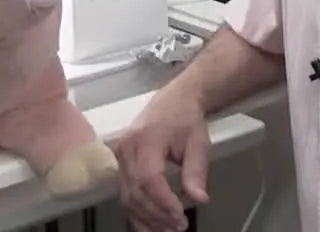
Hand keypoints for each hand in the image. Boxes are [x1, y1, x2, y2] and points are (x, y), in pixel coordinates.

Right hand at [115, 86, 210, 231]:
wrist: (174, 101)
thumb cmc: (186, 120)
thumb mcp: (198, 144)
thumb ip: (196, 172)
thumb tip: (199, 199)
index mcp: (146, 139)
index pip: (149, 178)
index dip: (163, 202)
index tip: (180, 217)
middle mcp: (127, 148)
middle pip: (135, 191)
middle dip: (157, 215)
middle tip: (179, 227)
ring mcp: (120, 157)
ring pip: (127, 197)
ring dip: (146, 218)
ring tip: (168, 230)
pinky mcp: (121, 165)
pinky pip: (125, 194)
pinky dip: (138, 213)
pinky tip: (152, 225)